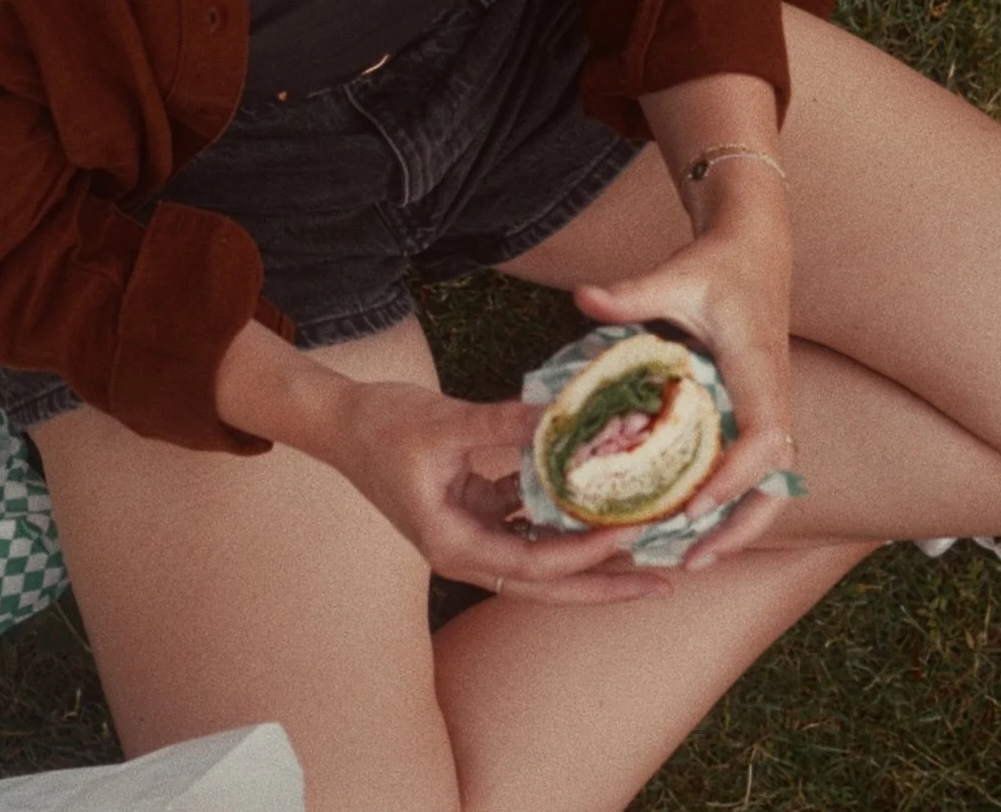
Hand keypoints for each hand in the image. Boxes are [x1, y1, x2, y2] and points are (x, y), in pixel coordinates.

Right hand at [317, 380, 670, 603]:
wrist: (337, 421)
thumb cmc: (380, 425)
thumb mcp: (445, 422)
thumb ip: (505, 424)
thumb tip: (564, 416)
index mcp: (452, 544)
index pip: (534, 564)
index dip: (585, 553)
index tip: (630, 531)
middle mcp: (464, 550)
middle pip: (547, 583)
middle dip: (605, 585)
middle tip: (663, 582)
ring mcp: (469, 532)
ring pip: (542, 556)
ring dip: (589, 552)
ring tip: (644, 544)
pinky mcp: (473, 510)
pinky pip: (527, 522)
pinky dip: (561, 513)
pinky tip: (599, 496)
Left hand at [573, 202, 796, 571]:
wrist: (755, 249)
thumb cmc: (717, 264)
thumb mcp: (675, 275)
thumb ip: (631, 293)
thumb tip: (582, 296)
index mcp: (758, 369)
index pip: (764, 435)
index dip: (734, 477)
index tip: (693, 507)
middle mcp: (774, 396)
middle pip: (778, 478)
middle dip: (742, 524)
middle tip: (692, 559)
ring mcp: (770, 407)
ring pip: (773, 482)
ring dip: (740, 524)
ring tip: (693, 559)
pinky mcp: (759, 412)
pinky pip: (756, 469)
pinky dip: (733, 502)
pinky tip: (693, 524)